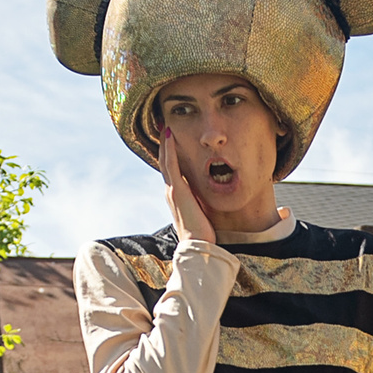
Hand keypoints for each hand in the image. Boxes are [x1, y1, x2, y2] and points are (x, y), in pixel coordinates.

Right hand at [160, 126, 212, 245]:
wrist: (198, 247)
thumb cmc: (203, 235)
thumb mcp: (202, 213)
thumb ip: (201, 202)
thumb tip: (207, 197)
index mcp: (177, 196)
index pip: (172, 171)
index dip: (170, 155)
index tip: (172, 140)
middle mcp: (171, 192)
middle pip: (164, 162)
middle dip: (164, 144)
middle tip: (164, 126)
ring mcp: (172, 190)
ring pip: (165, 160)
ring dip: (165, 142)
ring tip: (164, 125)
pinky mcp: (177, 191)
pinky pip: (171, 164)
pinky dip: (169, 149)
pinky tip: (170, 135)